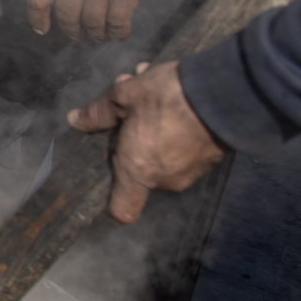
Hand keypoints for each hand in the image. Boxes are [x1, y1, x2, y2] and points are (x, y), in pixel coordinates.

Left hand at [68, 61, 227, 223]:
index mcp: (139, 171)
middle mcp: (166, 180)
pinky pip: (183, 149)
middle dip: (130, 137)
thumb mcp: (124, 96)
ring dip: (152, 128)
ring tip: (151, 90)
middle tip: (128, 106)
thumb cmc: (166, 98)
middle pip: (139, 169)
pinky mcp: (212, 160)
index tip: (108, 169)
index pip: (123, 210)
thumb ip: (98, 113)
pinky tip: (173, 94)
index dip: (112, 198)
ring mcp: (192, 172)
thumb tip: (74, 121)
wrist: (225, 94)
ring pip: (161, 154)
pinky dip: (176, 129)